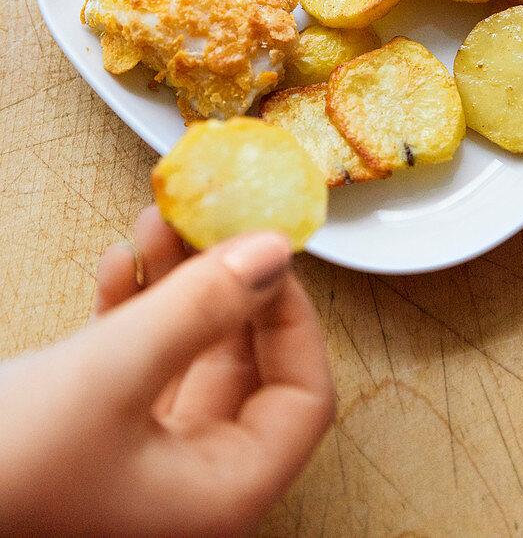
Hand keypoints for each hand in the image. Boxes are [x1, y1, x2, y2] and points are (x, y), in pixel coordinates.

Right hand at [0, 208, 334, 535]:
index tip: (267, 250)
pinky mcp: (96, 435)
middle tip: (211, 219)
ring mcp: (142, 461)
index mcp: (220, 494)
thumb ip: (201, 309)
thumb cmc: (6, 469)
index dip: (293, 316)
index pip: (303, 398)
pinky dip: (132, 310)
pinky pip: (138, 362)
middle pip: (245, 366)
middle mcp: (190, 483)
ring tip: (157, 221)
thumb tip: (275, 251)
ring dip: (176, 284)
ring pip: (188, 354)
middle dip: (226, 283)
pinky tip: (113, 265)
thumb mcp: (111, 375)